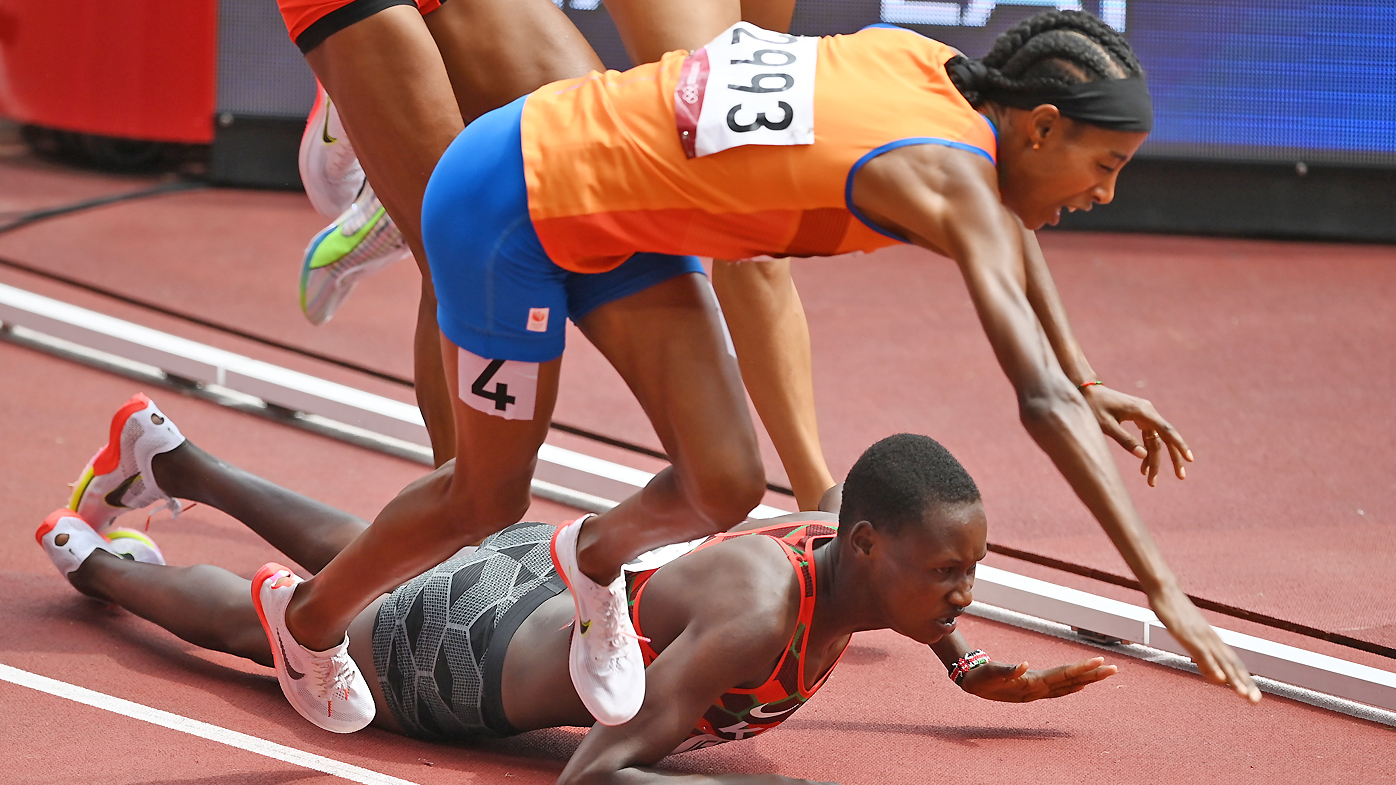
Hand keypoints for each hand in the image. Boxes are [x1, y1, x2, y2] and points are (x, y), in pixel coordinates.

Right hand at [957, 656, 1116, 701]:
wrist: (970, 684)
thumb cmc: (980, 677)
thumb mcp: (991, 672)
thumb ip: (1007, 670)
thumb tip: (1023, 665)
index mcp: (1032, 684)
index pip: (1063, 675)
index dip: (1081, 668)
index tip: (1099, 661)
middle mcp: (1038, 690)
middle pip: (1071, 682)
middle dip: (1093, 675)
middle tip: (1114, 669)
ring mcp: (1037, 692)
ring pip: (1068, 686)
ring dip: (1088, 680)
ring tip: (1105, 673)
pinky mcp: (1033, 689)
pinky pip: (1060, 690)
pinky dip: (1074, 686)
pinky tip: (1082, 685)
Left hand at [1080, 384, 1193, 485]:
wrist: (1088, 391)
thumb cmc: (1094, 407)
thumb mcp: (1106, 425)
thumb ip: (1124, 439)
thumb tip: (1143, 455)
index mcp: (1142, 412)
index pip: (1166, 430)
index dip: (1179, 445)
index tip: (1190, 459)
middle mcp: (1148, 412)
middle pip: (1165, 438)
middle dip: (1173, 458)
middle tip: (1181, 477)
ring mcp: (1145, 415)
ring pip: (1157, 440)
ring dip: (1156, 460)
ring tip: (1152, 482)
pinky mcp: (1140, 418)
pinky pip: (1149, 438)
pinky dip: (1147, 452)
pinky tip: (1144, 469)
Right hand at [1149, 586, 1261, 702]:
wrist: (1165, 589)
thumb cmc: (1175, 611)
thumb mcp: (1190, 636)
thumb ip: (1203, 656)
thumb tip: (1216, 676)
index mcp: (1212, 640)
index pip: (1233, 663)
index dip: (1245, 680)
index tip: (1254, 696)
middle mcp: (1211, 639)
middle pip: (1231, 664)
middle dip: (1244, 683)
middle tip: (1255, 701)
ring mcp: (1200, 636)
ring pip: (1220, 660)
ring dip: (1233, 678)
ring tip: (1243, 694)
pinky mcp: (1187, 635)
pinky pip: (1202, 653)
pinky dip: (1212, 666)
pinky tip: (1219, 678)